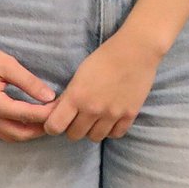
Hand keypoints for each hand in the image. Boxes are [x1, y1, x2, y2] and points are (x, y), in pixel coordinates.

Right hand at [0, 38, 57, 141]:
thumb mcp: (8, 65)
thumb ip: (29, 82)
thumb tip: (50, 97)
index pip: (27, 116)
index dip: (47, 113)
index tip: (62, 107)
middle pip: (20, 134)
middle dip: (40, 129)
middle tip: (57, 117)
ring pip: (11, 137)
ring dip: (29, 133)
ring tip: (46, 120)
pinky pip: (2, 133)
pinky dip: (17, 132)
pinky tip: (28, 122)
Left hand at [44, 32, 160, 141]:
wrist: (136, 50)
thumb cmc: (104, 57)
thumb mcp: (80, 74)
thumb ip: (69, 97)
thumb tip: (56, 113)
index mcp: (76, 96)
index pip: (55, 127)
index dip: (52, 126)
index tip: (57, 121)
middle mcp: (92, 109)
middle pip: (74, 135)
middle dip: (73, 127)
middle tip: (79, 116)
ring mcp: (112, 114)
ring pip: (94, 137)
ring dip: (93, 129)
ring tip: (96, 117)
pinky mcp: (129, 115)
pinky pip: (115, 134)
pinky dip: (111, 129)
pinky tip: (111, 119)